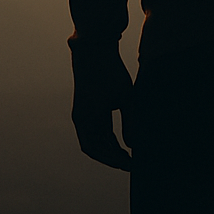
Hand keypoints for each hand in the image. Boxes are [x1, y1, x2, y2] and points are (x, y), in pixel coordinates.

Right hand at [70, 43, 133, 170]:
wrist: (94, 48)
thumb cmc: (110, 71)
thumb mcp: (126, 97)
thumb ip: (130, 122)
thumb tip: (133, 145)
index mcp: (88, 117)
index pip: (97, 149)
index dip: (113, 160)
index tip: (130, 165)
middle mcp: (81, 118)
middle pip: (94, 147)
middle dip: (111, 158)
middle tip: (130, 163)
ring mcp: (81, 113)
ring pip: (93, 140)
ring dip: (108, 149)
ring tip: (127, 154)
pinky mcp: (85, 107)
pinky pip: (93, 130)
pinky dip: (105, 138)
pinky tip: (119, 141)